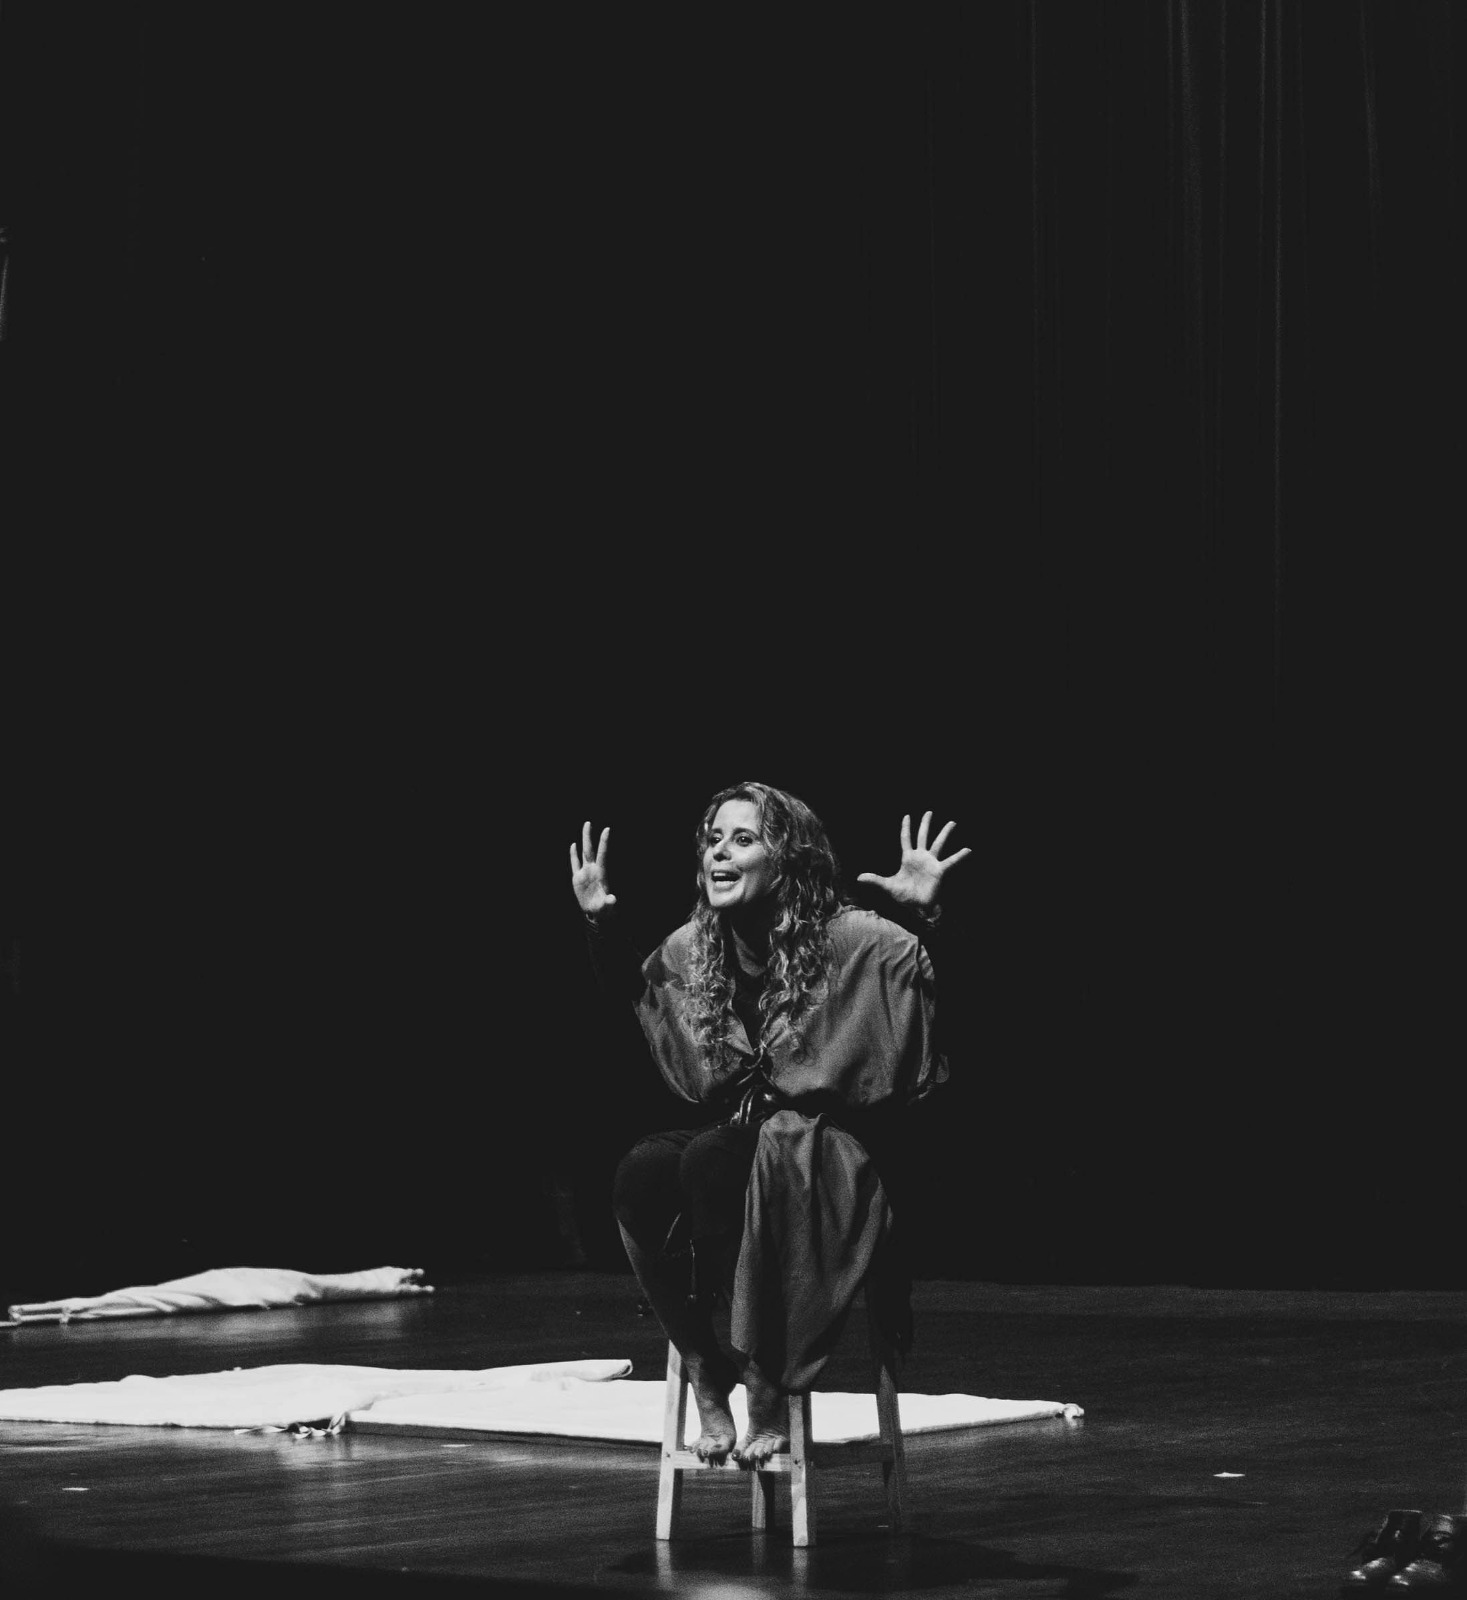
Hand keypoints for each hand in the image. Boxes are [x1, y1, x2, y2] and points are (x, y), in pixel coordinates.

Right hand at [569, 820, 616, 916]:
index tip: (607, 829)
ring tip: (585, 827)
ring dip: (583, 840)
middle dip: (589, 836)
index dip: (604, 842)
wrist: (595, 911)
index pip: (602, 854)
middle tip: (588, 822)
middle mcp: (593, 869)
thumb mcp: (607, 905)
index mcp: (601, 873)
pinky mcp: (577, 878)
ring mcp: (585, 872)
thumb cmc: (604, 908)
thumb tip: (613, 900)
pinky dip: (573, 854)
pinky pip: (574, 863)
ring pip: (583, 853)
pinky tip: (573, 845)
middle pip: (590, 849)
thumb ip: (609, 901)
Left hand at [856, 811, 970, 911]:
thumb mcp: (888, 886)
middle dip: (925, 824)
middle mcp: (920, 857)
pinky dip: (959, 856)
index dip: (906, 828)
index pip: (906, 839)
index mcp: (908, 858)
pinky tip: (968, 849)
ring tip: (952, 822)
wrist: (916, 907)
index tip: (907, 816)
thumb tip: (858, 877)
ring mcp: (931, 863)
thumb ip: (875, 880)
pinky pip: (950, 862)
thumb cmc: (903, 896)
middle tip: (929, 811)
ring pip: (938, 844)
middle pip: (923, 836)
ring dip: (945, 833)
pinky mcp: (939, 871)